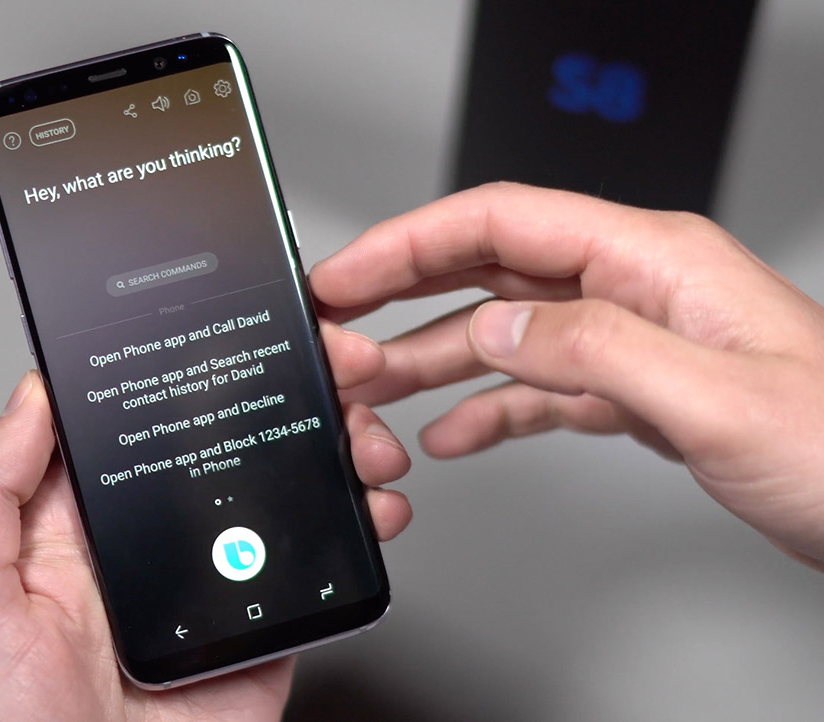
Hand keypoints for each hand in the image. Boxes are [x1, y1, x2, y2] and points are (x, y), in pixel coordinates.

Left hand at [0, 325, 410, 721]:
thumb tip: (31, 394)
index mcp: (82, 520)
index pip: (144, 416)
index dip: (191, 364)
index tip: (241, 323)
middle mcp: (155, 538)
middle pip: (230, 438)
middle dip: (290, 389)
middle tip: (332, 359)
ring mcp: (217, 576)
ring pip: (286, 487)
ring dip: (334, 444)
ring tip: (362, 428)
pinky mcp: (265, 618)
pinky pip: (320, 560)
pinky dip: (360, 525)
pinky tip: (374, 503)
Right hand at [310, 182, 823, 571]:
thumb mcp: (715, 397)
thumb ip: (594, 350)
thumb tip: (494, 326)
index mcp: (653, 262)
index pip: (502, 223)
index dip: (411, 242)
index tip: (349, 274)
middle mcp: (636, 291)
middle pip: (492, 270)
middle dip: (406, 296)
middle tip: (341, 326)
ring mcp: (635, 340)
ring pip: (508, 333)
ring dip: (436, 358)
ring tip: (376, 388)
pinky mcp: (639, 392)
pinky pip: (542, 389)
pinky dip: (491, 407)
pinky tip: (454, 432)